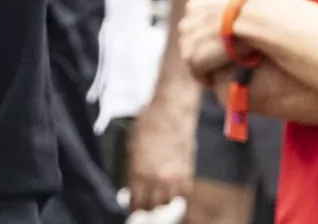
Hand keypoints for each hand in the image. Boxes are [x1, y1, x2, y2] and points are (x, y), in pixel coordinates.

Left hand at [126, 92, 195, 211]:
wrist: (171, 113)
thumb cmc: (147, 124)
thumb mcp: (130, 146)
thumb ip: (130, 168)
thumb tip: (128, 186)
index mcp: (139, 171)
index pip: (137, 201)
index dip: (134, 206)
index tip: (132, 205)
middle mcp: (158, 178)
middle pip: (153, 205)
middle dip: (146, 205)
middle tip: (143, 201)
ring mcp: (175, 177)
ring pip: (169, 202)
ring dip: (162, 200)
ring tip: (156, 195)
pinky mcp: (189, 172)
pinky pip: (184, 193)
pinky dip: (178, 194)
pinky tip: (172, 188)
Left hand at [178, 0, 261, 79]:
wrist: (252, 15)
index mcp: (197, 5)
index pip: (198, 20)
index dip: (210, 29)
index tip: (222, 35)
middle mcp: (189, 21)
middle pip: (193, 37)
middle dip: (203, 45)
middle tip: (221, 54)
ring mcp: (191, 41)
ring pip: (193, 55)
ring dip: (203, 62)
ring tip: (217, 69)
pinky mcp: (196, 58)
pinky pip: (197, 71)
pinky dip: (204, 76)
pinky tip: (214, 79)